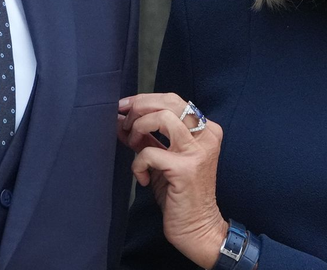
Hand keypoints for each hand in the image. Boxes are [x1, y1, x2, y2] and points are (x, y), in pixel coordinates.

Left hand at [118, 93, 228, 267]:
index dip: (143, 100)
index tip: (123, 107)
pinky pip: (150, 152)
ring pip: (162, 117)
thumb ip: (146, 137)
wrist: (198, 228)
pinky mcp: (185, 169)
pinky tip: (144, 179)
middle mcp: (206, 135)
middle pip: (168, 102)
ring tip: (134, 145)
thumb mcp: (162, 159)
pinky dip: (138, 164)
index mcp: (205, 129)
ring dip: (139, 127)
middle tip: (124, 124)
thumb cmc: (179, 194)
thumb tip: (121, 118)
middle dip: (138, 108)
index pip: (172, 99)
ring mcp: (197, 151)